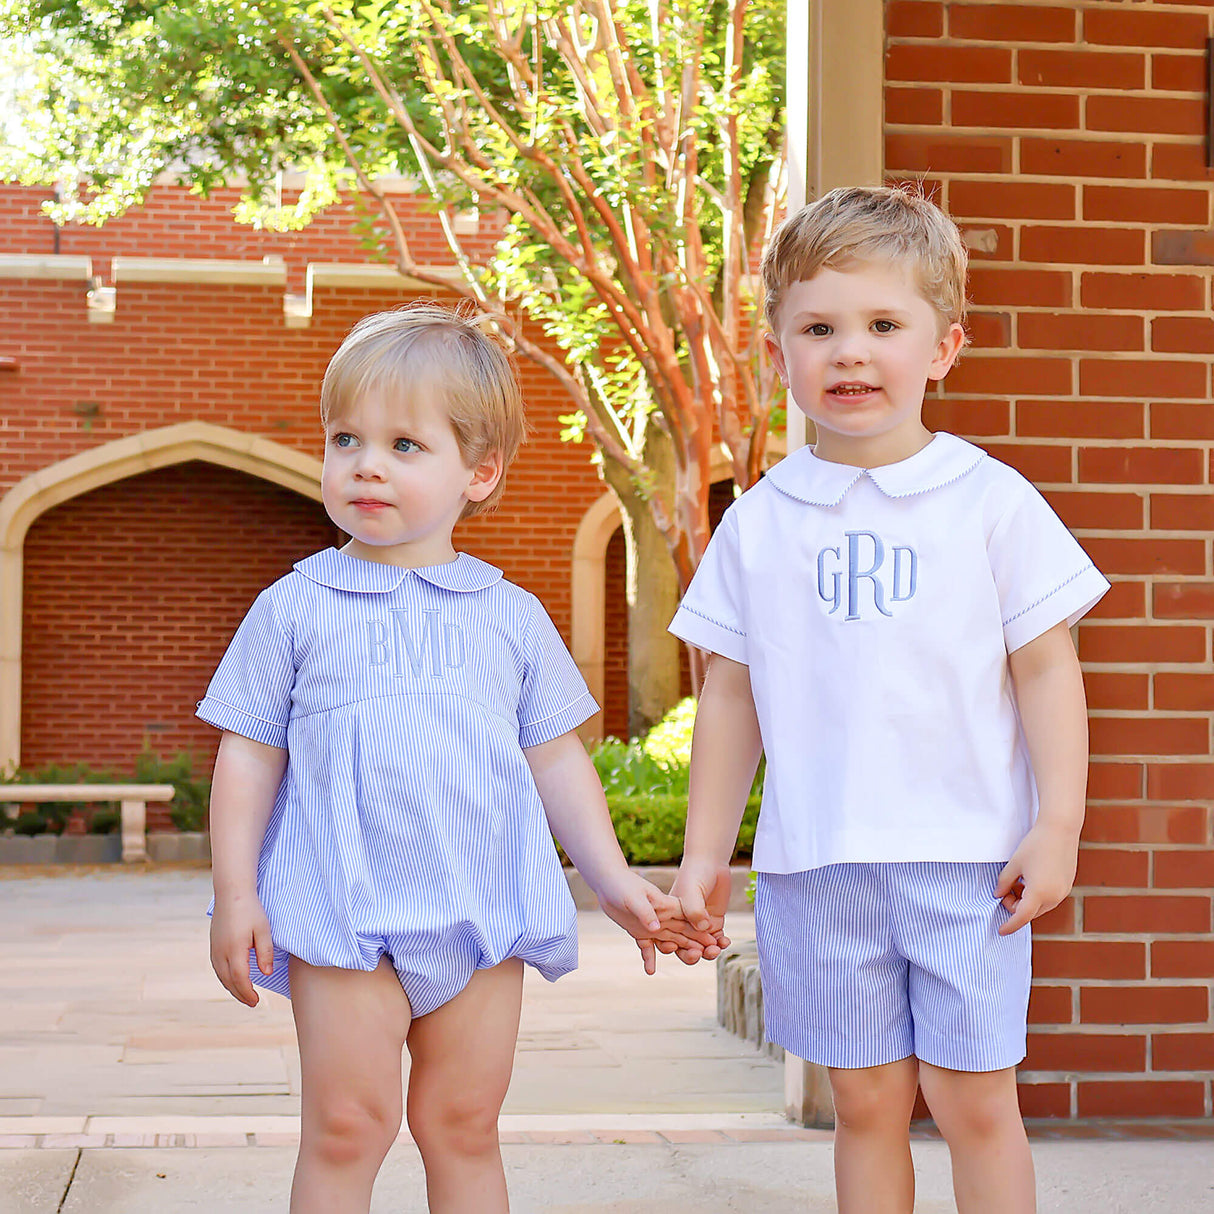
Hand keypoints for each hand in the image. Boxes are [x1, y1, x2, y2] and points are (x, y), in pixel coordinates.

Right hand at [210, 891, 273, 1005]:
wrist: (231, 893)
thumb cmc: (250, 910)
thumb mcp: (264, 929)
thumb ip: (265, 952)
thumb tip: (266, 973)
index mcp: (234, 949)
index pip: (240, 979)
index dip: (247, 993)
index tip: (256, 1001)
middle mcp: (221, 952)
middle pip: (229, 982)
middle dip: (240, 995)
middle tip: (253, 1003)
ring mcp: (214, 949)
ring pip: (221, 976)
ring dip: (232, 988)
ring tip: (245, 995)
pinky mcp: (213, 945)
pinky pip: (218, 968)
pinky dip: (226, 979)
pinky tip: (234, 980)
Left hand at [595, 870, 725, 974]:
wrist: (607, 881)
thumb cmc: (621, 885)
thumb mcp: (634, 898)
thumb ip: (646, 912)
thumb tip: (655, 929)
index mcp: (664, 905)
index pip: (686, 918)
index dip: (701, 928)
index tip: (714, 939)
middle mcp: (661, 916)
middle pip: (682, 930)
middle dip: (697, 941)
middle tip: (711, 953)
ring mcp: (651, 924)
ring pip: (670, 939)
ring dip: (681, 949)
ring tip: (692, 959)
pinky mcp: (639, 931)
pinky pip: (647, 947)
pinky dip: (649, 958)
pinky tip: (651, 971)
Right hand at [665, 863, 733, 964]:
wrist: (712, 863)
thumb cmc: (695, 874)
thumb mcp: (690, 892)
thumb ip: (694, 910)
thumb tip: (706, 928)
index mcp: (670, 917)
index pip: (666, 938)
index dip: (672, 947)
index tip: (680, 947)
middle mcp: (683, 923)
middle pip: (683, 947)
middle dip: (691, 954)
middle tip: (700, 953)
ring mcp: (699, 924)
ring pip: (701, 947)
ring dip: (708, 951)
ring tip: (716, 949)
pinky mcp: (713, 922)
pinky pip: (716, 939)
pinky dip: (720, 943)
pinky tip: (725, 941)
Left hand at [995, 822, 1079, 934]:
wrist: (1060, 830)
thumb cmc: (1034, 845)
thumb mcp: (1014, 864)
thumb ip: (1004, 882)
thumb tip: (998, 895)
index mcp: (1038, 893)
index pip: (1021, 917)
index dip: (1010, 925)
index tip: (1000, 931)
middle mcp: (1053, 897)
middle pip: (1030, 913)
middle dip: (1015, 906)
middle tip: (1005, 890)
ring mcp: (1062, 892)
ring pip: (1040, 907)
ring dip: (1026, 901)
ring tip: (1017, 882)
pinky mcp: (1066, 886)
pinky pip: (1049, 898)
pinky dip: (1037, 896)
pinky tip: (1029, 879)